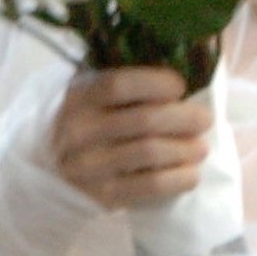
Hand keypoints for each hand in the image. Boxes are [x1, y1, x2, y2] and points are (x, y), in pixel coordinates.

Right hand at [51, 67, 211, 209]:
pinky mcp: (103, 195)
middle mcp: (80, 131)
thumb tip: (184, 60)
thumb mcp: (93, 97)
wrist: (51, 176)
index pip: (120, 85)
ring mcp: (89, 166)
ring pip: (152, 153)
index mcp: (79, 98)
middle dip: (186, 118)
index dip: (158, 83)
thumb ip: (125, 81)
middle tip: (205, 119)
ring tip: (201, 148)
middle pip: (146, 120)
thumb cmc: (88, 125)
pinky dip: (180, 178)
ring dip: (187, 149)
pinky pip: (151, 185)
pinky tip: (192, 174)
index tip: (181, 87)